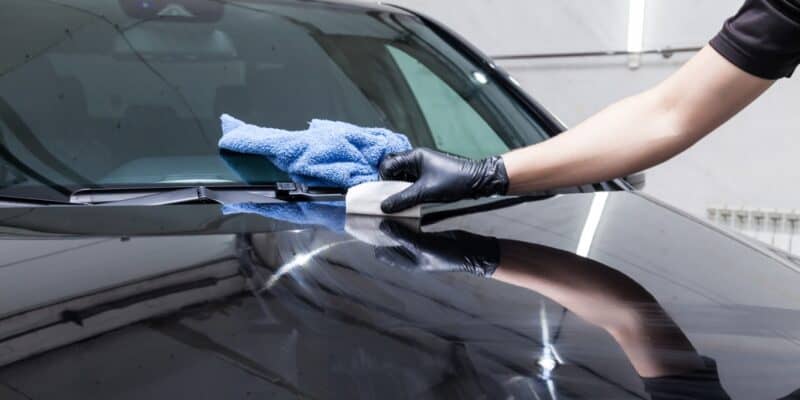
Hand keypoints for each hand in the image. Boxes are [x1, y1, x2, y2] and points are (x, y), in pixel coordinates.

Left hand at [375, 220, 499, 276]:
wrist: (472, 252)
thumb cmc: (448, 254)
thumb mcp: (423, 246)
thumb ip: (402, 236)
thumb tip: (382, 226)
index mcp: (407, 262)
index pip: (382, 253)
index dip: (373, 241)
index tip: (366, 225)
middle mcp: (410, 254)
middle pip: (389, 242)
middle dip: (381, 230)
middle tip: (374, 212)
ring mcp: (418, 244)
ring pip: (399, 233)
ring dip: (393, 223)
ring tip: (385, 208)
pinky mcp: (426, 235)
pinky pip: (411, 227)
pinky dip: (405, 219)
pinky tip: (403, 208)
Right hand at [379, 148, 508, 212]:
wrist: (479, 181)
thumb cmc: (455, 181)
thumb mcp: (425, 192)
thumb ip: (403, 199)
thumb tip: (384, 206)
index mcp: (414, 157)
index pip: (387, 165)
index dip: (383, 180)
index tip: (385, 195)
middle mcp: (417, 159)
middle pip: (393, 170)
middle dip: (390, 185)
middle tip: (392, 198)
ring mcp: (424, 167)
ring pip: (403, 177)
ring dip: (400, 189)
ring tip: (403, 201)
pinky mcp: (430, 175)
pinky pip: (412, 182)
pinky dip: (410, 191)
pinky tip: (413, 200)